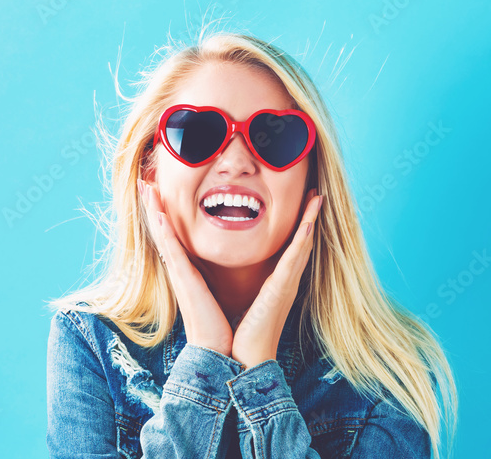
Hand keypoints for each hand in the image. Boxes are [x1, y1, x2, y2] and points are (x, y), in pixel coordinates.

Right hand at [138, 180, 233, 356]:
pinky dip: (164, 232)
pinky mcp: (184, 280)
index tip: (157, 194)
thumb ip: (215, 279)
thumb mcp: (219, 294)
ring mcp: (179, 274)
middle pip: (161, 230)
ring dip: (153, 210)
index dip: (162, 214)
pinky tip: (159, 215)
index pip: (172, 236)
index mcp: (188, 272)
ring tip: (145, 188)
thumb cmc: (222, 325)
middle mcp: (179, 270)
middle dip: (152, 206)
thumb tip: (222, 270)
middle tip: (143, 182)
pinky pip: (172, 251)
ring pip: (162, 235)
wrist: (218, 350)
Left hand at [231, 189, 322, 367]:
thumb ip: (245, 286)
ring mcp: (285, 286)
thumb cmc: (238, 333)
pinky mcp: (280, 292)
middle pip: (302, 242)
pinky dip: (301, 242)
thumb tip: (234, 275)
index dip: (300, 225)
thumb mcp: (243, 301)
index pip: (291, 248)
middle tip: (319, 193)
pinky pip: (293, 261)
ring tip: (318, 198)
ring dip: (311, 221)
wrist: (240, 359)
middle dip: (311, 217)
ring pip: (303, 246)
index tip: (305, 203)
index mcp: (276, 283)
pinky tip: (308, 224)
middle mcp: (285, 282)